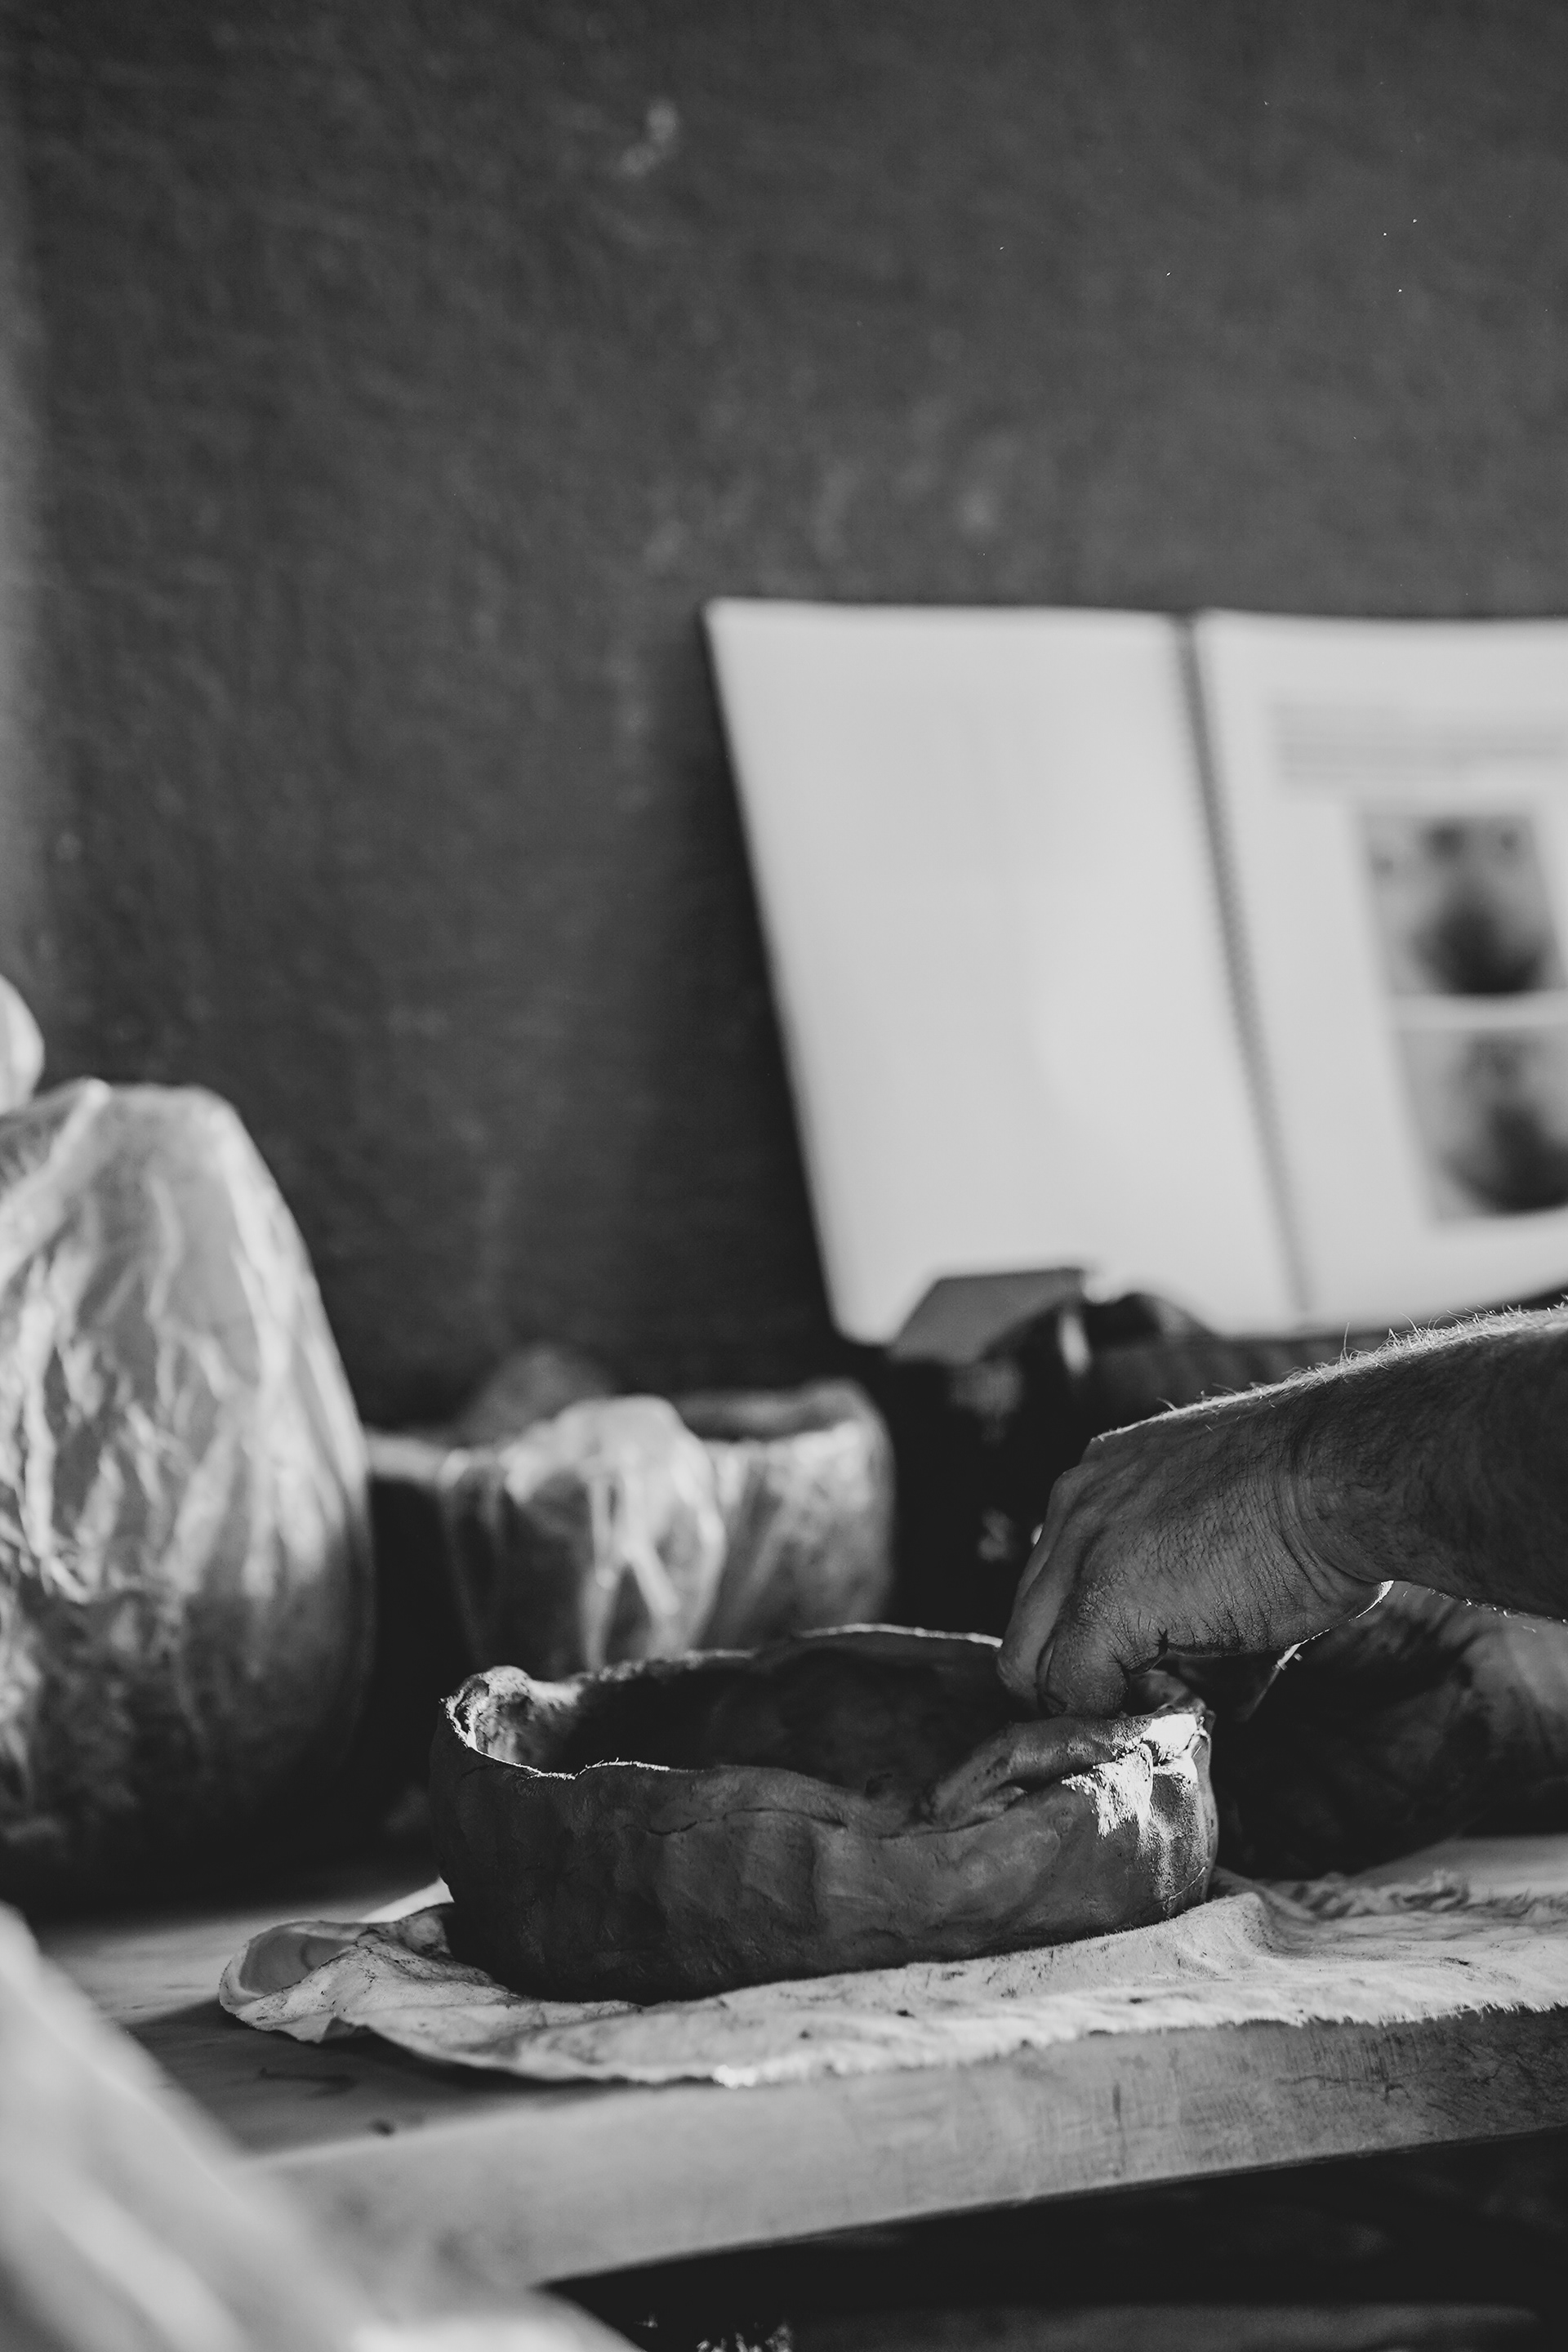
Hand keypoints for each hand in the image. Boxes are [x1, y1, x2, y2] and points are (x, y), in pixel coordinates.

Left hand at [998, 1385, 1391, 1717]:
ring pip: (1034, 1665)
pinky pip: (1075, 1691)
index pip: (1051, 1586)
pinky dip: (1115, 1721)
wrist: (1350, 1471)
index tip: (1148, 1674)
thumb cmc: (1321, 1499)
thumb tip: (1198, 1693)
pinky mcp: (1103, 1602)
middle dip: (1076, 1682)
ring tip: (1169, 1711)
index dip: (1089, 1644)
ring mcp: (1081, 1551)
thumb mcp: (1230, 1528)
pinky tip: (1175, 1712)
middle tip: (1146, 1709)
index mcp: (1099, 1480)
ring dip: (1095, 1705)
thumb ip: (1188, 1598)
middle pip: (1028, 1628)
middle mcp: (1073, 1504)